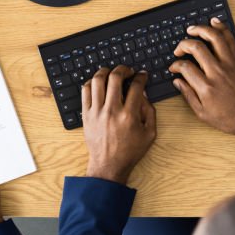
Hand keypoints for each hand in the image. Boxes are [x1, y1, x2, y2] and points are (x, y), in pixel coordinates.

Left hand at [82, 66, 156, 184]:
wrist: (108, 165)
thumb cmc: (130, 151)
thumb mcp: (150, 133)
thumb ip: (149, 111)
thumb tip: (144, 94)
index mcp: (129, 115)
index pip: (136, 86)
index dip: (140, 76)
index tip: (141, 75)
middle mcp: (111, 111)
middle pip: (115, 77)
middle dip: (123, 69)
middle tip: (127, 70)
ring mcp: (96, 112)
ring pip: (97, 81)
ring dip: (105, 72)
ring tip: (111, 73)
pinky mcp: (86, 115)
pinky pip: (85, 91)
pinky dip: (91, 83)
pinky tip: (98, 84)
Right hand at [169, 17, 234, 141]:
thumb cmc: (228, 118)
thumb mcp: (202, 113)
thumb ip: (188, 95)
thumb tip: (177, 81)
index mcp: (206, 87)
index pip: (185, 67)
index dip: (175, 64)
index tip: (174, 67)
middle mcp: (217, 72)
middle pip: (197, 48)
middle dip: (183, 44)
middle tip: (178, 49)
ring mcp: (229, 65)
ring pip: (215, 38)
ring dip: (201, 30)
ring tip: (192, 29)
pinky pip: (230, 40)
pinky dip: (222, 29)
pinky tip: (214, 23)